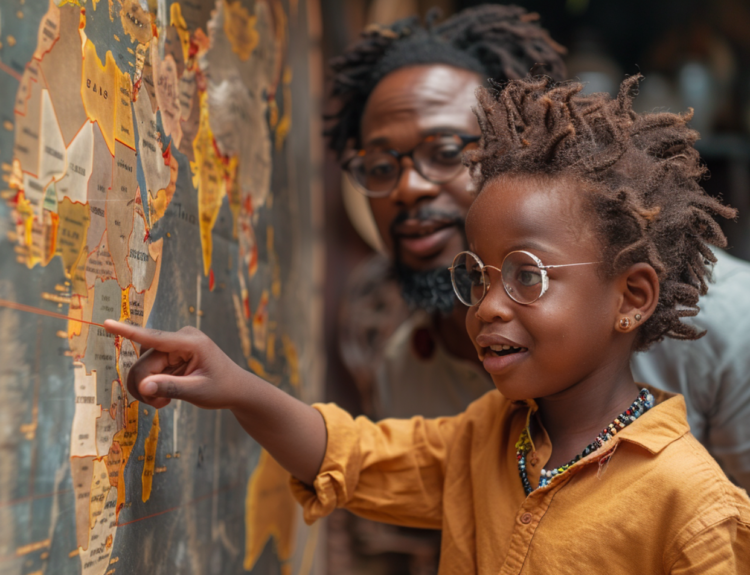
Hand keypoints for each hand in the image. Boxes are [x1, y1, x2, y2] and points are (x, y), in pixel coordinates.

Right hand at [104, 321, 244, 409]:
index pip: (153, 338)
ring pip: (143, 369)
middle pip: (144, 363)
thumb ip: (170, 388)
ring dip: (148, 389)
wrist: (236, 390)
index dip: (128, 332)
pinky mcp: (169, 356)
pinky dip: (152, 388)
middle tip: (158, 405)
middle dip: (146, 386)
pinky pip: (149, 372)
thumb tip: (143, 387)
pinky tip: (165, 397)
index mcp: (190, 342)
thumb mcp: (198, 391)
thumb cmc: (222, 388)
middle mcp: (179, 340)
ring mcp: (173, 347)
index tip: (107, 324)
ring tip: (164, 402)